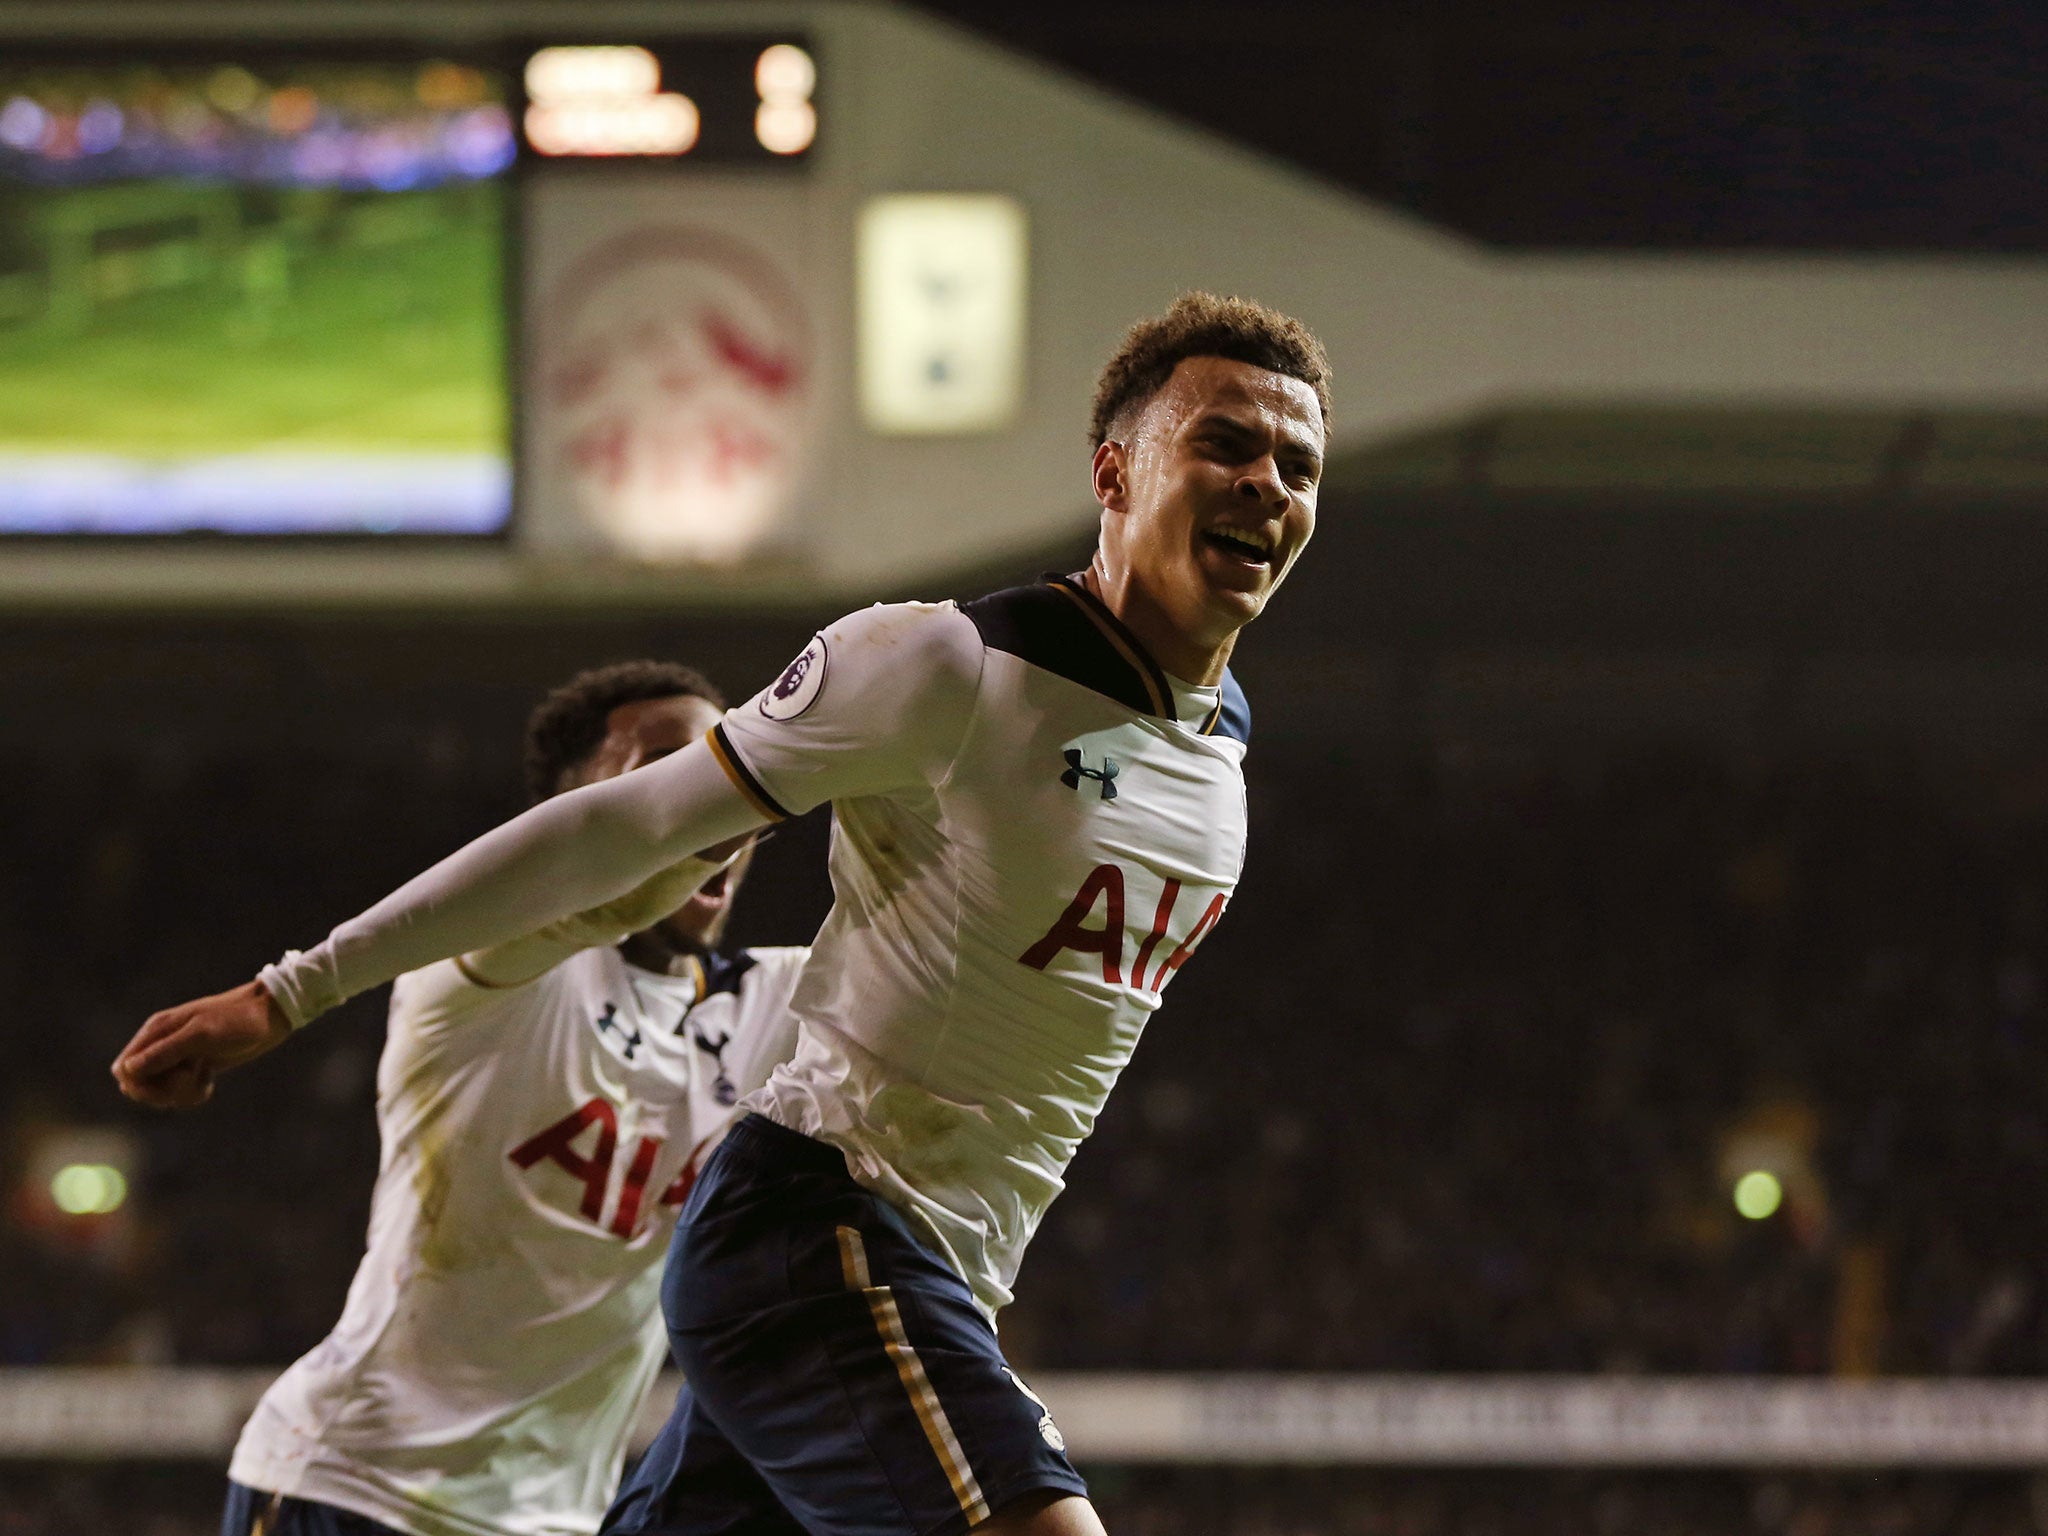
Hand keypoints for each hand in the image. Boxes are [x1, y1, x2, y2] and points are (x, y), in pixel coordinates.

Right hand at [111, 979, 292, 1108]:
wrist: (271, 1016)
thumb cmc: (238, 1020)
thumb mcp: (202, 1035)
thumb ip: (165, 1051)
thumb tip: (128, 1071)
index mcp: (157, 1030)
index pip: (124, 1069)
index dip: (139, 1086)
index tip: (168, 1085)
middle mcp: (162, 1043)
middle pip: (139, 1084)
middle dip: (161, 1093)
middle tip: (189, 1084)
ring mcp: (178, 1056)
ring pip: (159, 1090)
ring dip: (179, 1094)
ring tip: (204, 1082)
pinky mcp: (194, 1066)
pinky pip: (178, 1091)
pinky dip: (191, 1094)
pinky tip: (209, 1083)